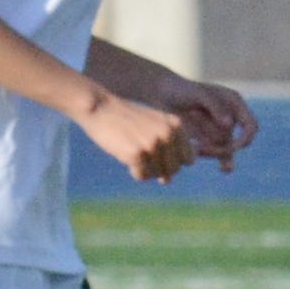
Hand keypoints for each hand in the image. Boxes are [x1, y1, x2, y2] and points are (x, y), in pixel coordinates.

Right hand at [76, 93, 194, 182]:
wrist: (100, 107)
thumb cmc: (127, 119)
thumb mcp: (155, 126)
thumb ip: (169, 149)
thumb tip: (167, 181)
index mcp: (177, 125)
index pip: (189, 159)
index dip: (174, 160)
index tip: (158, 150)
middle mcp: (168, 134)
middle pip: (174, 170)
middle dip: (159, 167)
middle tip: (142, 151)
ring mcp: (153, 144)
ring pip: (157, 175)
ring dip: (145, 168)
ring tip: (133, 150)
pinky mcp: (137, 154)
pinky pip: (141, 176)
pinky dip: (133, 170)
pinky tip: (125, 154)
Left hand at [151, 75, 260, 171]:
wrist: (159, 94)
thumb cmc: (178, 88)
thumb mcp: (197, 93)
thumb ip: (215, 106)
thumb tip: (230, 125)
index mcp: (234, 103)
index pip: (251, 127)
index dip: (245, 139)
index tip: (232, 147)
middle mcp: (229, 118)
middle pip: (236, 143)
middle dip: (221, 149)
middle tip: (201, 149)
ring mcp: (217, 130)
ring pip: (224, 151)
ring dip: (211, 154)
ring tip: (195, 151)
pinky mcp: (205, 140)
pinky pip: (211, 155)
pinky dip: (203, 159)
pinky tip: (193, 162)